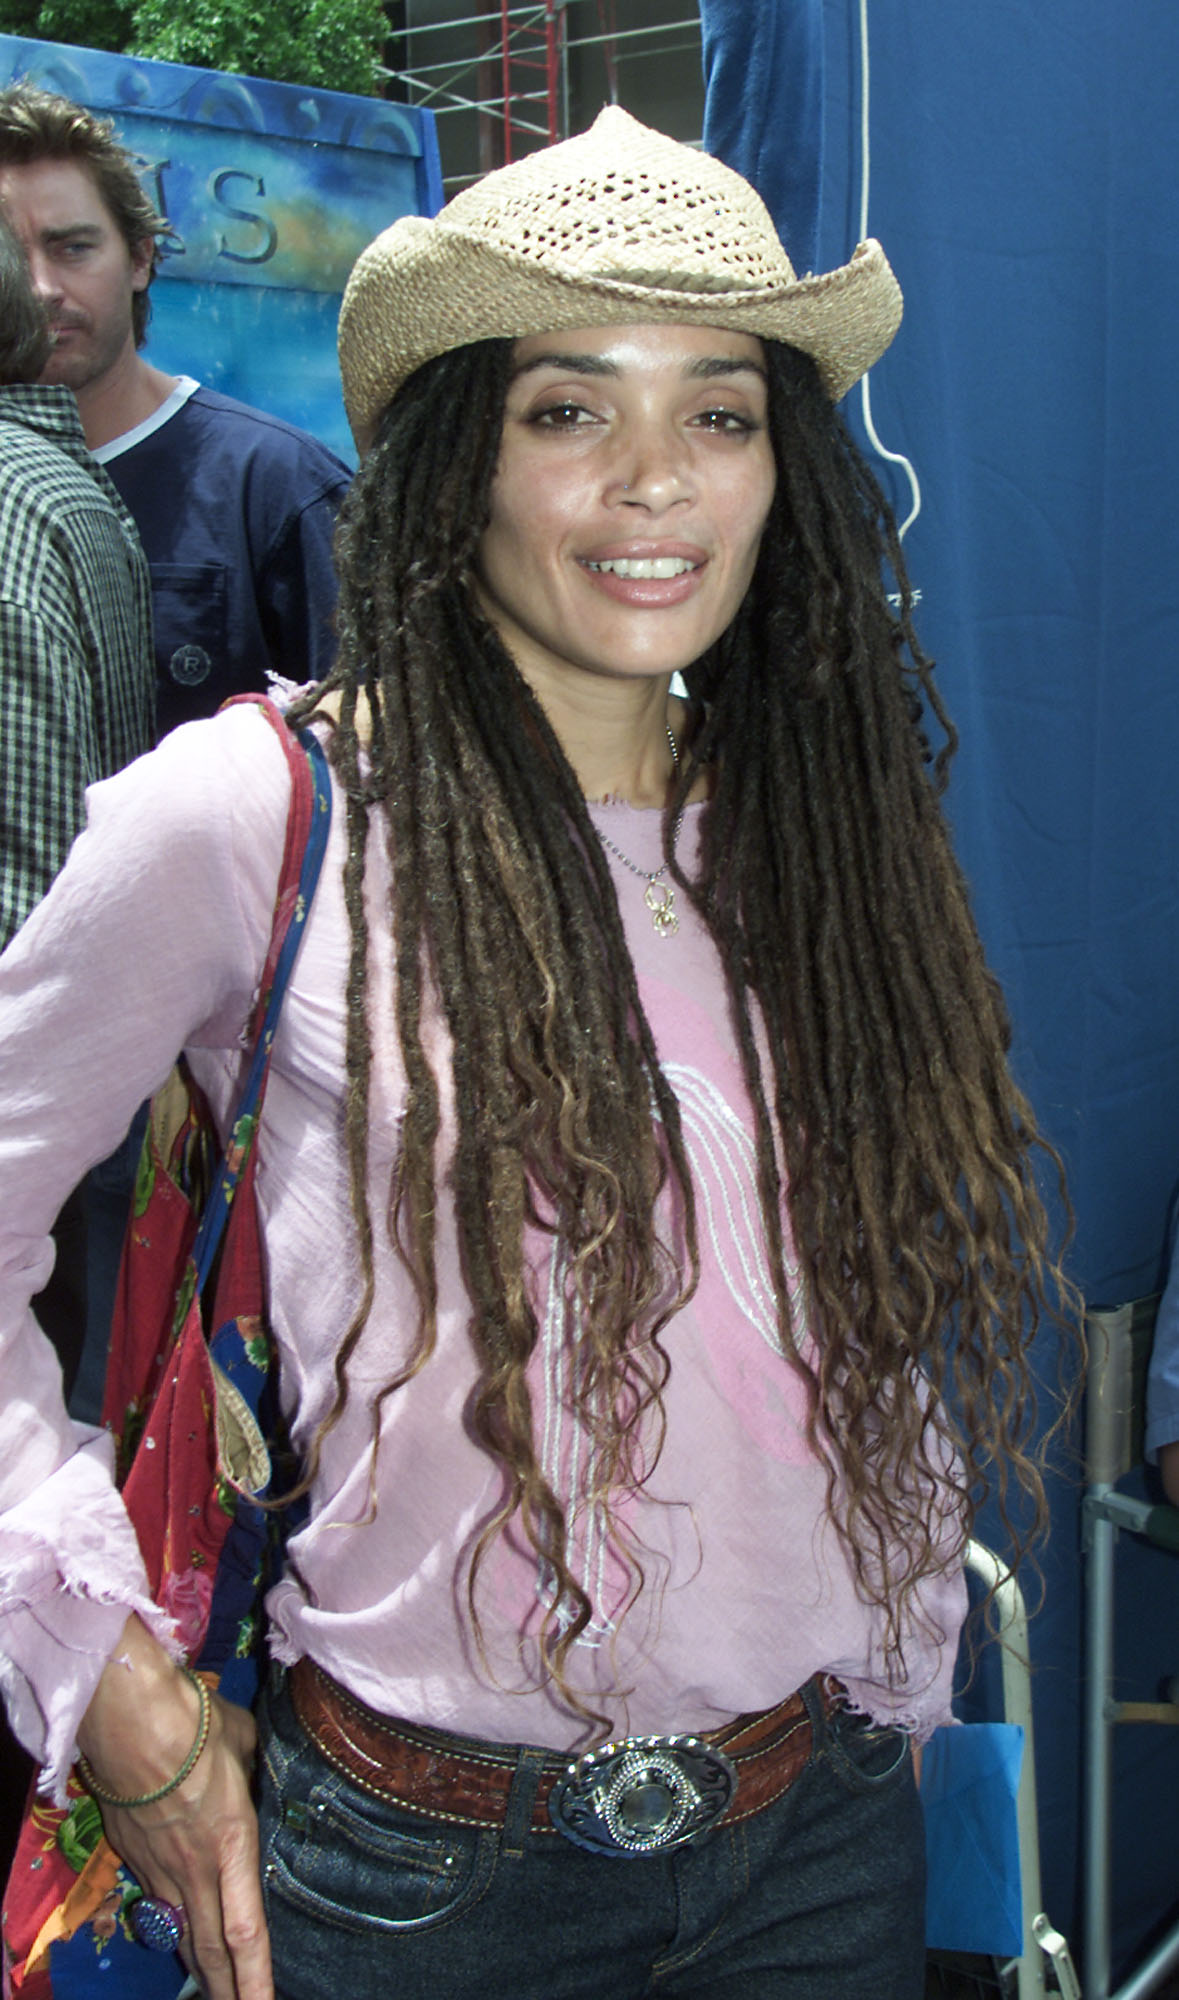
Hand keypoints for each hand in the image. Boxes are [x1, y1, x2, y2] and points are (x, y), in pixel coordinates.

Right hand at [77, 1617, 272, 1999]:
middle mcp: (196, 1870)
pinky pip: (158, 1903)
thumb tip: (250, 1762)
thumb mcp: (244, 1741)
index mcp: (233, 1845)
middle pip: (212, 1949)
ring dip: (199, 1968)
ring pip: (182, 1933)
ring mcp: (159, 1868)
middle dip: (228, 1989)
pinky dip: (173, 1927)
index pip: (247, 1930)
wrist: (129, 1720)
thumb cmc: (196, 1725)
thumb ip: (252, 1763)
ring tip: (215, 1990)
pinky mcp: (132, 1856)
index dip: (257, 1976)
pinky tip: (179, 1934)